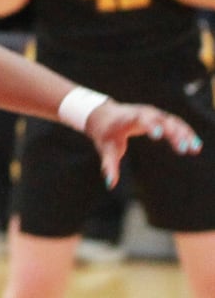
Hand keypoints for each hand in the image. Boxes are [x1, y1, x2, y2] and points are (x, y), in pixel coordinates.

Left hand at [84, 100, 200, 187]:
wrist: (104, 115)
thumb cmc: (106, 134)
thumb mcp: (105, 149)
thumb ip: (109, 165)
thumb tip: (109, 184)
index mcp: (127, 119)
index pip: (139, 119)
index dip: (149, 125)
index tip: (158, 135)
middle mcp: (142, 113)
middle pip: (159, 120)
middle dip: (172, 132)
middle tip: (182, 149)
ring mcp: (152, 114)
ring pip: (171, 120)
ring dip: (184, 132)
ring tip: (195, 148)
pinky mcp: (159, 117)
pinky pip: (175, 122)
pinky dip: (186, 131)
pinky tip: (195, 145)